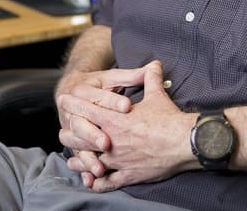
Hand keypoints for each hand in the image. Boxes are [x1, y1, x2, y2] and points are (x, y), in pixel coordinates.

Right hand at [55, 65, 149, 184]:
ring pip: (75, 144)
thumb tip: (156, 65)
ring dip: (86, 156)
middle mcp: (73, 111)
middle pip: (79, 123)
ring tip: (100, 167)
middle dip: (92, 134)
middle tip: (107, 142)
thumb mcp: (114, 78)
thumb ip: (134, 75)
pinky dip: (83, 170)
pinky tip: (92, 180)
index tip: (127, 106)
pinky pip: (77, 158)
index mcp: (83, 90)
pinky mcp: (76, 144)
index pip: (97, 96)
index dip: (111, 101)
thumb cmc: (98, 85)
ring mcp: (73, 130)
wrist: (71, 92)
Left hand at [61, 61, 196, 191]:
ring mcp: (118, 160)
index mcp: (114, 119)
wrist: (183, 142)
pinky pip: (108, 182)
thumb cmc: (168, 119)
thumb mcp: (157, 95)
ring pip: (91, 161)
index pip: (87, 109)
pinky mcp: (128, 175)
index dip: (74, 103)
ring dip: (80, 160)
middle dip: (71, 134)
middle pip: (82, 138)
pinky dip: (97, 183)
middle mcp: (112, 140)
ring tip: (72, 160)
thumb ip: (150, 78)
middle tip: (63, 132)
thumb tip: (154, 63)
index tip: (64, 99)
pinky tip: (91, 182)